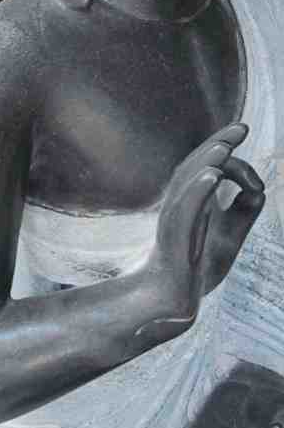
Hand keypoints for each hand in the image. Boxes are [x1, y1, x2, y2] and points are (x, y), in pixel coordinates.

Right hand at [137, 124, 263, 345]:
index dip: (221, 144)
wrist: (169, 299)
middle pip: (194, 167)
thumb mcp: (228, 234)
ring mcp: (174, 222)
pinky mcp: (175, 241)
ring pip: (188, 186)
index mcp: (189, 201)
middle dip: (218, 145)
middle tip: (241, 128)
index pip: (203, 165)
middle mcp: (178, 205)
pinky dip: (198, 192)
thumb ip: (242, 211)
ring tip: (225, 148)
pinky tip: (213, 177)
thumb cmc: (194, 266)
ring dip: (206, 163)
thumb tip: (258, 188)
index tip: (242, 129)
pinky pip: (186, 212)